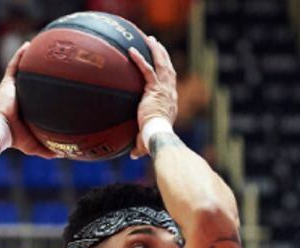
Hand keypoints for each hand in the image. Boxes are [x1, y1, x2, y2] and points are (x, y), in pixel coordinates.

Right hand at [0, 42, 60, 158]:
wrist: (2, 131)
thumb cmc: (16, 138)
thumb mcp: (36, 146)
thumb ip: (49, 150)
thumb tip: (64, 155)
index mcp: (27, 106)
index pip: (37, 95)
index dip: (44, 88)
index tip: (57, 83)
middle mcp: (20, 94)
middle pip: (31, 78)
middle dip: (38, 69)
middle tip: (51, 61)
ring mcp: (13, 87)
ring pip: (22, 68)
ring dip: (29, 57)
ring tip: (40, 46)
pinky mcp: (7, 82)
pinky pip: (14, 65)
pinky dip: (20, 54)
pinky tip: (28, 45)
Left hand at [128, 35, 178, 157]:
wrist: (157, 136)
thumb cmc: (153, 140)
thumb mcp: (145, 141)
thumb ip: (139, 145)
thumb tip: (132, 156)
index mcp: (169, 102)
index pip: (170, 84)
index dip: (167, 72)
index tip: (162, 65)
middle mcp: (170, 93)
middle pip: (169, 69)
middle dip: (163, 55)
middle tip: (156, 44)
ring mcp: (164, 89)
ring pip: (162, 65)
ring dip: (157, 50)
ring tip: (150, 39)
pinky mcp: (154, 89)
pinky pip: (147, 70)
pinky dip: (140, 59)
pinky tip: (130, 51)